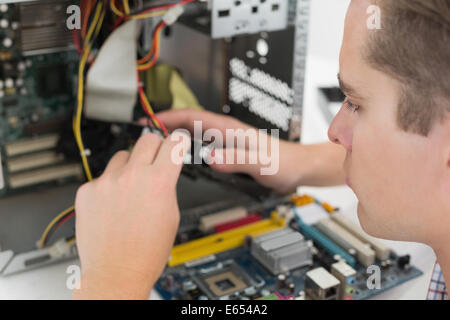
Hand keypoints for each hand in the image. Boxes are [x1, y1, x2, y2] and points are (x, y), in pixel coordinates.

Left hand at [73, 132, 189, 298]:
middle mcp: (132, 176)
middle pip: (147, 139)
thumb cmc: (145, 252)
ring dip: (129, 166)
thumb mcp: (171, 215)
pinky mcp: (87, 190)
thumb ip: (167, 186)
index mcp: (158, 182)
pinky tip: (112, 205)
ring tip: (130, 189)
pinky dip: (109, 186)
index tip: (176, 142)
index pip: (174, 142)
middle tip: (154, 161)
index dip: (178, 141)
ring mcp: (107, 182)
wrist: (116, 272)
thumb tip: (163, 171)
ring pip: (122, 156)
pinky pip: (102, 176)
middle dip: (155, 147)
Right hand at [155, 109, 302, 193]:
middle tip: (145, 135)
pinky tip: (182, 159)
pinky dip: (187, 149)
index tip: (150, 121)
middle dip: (165, 126)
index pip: (192, 117)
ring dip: (174, 137)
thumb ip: (235, 159)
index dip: (169, 117)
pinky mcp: (228, 152)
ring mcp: (225, 142)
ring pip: (193, 135)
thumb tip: (210, 158)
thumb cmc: (283, 162)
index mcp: (229, 129)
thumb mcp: (259, 162)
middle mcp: (225, 133)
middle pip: (188, 124)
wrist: (297, 168)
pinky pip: (201, 147)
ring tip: (156, 146)